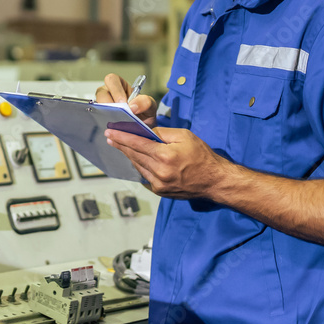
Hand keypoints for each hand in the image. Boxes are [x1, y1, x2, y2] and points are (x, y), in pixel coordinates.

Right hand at [95, 73, 156, 126]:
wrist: (143, 128)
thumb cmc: (144, 112)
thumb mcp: (150, 106)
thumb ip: (145, 102)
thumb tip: (132, 107)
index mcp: (120, 85)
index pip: (112, 80)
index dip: (116, 90)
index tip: (124, 103)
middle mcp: (108, 93)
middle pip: (101, 92)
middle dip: (107, 102)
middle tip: (117, 112)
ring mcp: (103, 106)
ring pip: (97, 106)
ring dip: (105, 114)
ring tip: (116, 122)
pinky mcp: (101, 118)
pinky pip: (98, 119)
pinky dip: (105, 123)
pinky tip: (113, 129)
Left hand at [104, 126, 227, 199]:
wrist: (214, 181)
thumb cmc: (202, 156)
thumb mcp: (184, 136)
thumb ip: (162, 133)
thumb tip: (146, 132)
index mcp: (165, 156)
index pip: (137, 144)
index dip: (122, 137)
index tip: (110, 132)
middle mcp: (159, 171)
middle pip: (134, 155)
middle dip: (121, 145)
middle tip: (110, 137)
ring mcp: (158, 184)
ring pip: (137, 166)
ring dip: (129, 155)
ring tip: (120, 146)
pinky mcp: (160, 191)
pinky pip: (145, 175)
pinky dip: (139, 165)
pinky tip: (136, 158)